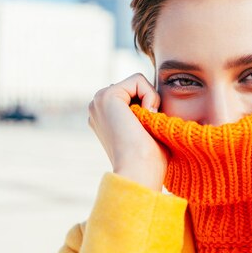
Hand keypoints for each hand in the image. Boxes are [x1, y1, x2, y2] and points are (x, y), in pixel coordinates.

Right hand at [88, 73, 167, 191]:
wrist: (139, 172)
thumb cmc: (149, 161)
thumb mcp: (148, 131)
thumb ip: (146, 113)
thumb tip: (154, 104)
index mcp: (105, 116)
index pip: (135, 94)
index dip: (150, 107)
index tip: (147, 129)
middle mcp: (98, 107)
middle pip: (136, 86)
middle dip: (150, 102)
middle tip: (147, 127)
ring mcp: (98, 100)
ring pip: (138, 82)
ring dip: (151, 100)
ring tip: (145, 124)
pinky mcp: (107, 96)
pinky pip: (139, 79)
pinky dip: (150, 96)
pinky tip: (146, 116)